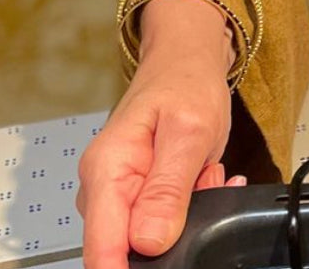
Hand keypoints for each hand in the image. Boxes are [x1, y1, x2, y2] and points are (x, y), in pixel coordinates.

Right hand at [78, 0, 242, 267]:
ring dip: (186, 215)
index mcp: (106, 171)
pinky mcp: (134, 195)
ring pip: (149, 236)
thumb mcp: (190, 131)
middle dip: (173, 232)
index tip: (165, 265)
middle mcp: (103, 188)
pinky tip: (206, 177)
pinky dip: (189, 206)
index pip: (100, 251)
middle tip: (205, 185)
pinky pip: (159, 220)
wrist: (187, 60)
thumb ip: (168, 189)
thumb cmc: (186, 83)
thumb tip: (148, 243)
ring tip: (207, 172)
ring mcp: (117, 193)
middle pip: (127, 247)